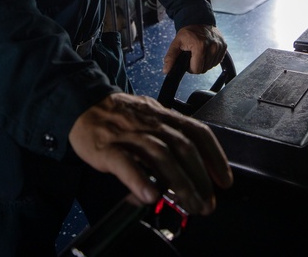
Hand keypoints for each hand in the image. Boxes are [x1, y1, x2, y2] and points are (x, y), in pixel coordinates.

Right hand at [68, 93, 233, 213]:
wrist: (83, 104)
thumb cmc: (120, 116)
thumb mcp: (151, 118)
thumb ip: (170, 139)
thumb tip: (192, 170)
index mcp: (165, 117)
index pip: (198, 132)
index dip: (215, 157)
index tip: (224, 181)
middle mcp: (152, 124)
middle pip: (183, 148)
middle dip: (200, 178)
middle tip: (207, 203)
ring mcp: (130, 135)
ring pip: (160, 156)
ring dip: (179, 183)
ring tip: (189, 205)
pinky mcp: (107, 148)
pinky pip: (125, 164)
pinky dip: (139, 180)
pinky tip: (150, 196)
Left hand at [163, 24, 226, 73]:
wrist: (198, 20)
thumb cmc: (187, 32)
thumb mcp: (176, 44)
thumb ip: (170, 58)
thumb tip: (166, 71)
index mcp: (200, 46)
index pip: (196, 70)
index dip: (190, 67)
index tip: (188, 59)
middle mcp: (212, 47)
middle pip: (204, 69)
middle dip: (197, 65)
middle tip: (193, 55)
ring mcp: (219, 46)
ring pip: (211, 66)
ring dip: (204, 62)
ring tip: (199, 53)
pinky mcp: (224, 46)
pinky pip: (217, 61)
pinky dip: (211, 59)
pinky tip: (206, 52)